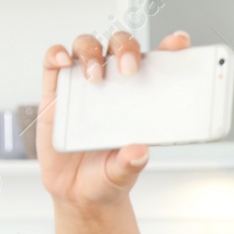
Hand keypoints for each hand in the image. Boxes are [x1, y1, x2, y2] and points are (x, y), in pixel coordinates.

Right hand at [37, 30, 190, 211]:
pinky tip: (63, 63)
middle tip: (129, 69)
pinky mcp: (56, 94)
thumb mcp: (124, 173)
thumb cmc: (108, 175)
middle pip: (119, 46)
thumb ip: (131, 162)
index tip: (180, 41)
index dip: (169, 47)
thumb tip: (139, 151)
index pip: (157, 63)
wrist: (78, 192)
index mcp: (139, 98)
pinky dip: (56, 56)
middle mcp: (113, 85)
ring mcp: (83, 86)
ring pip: (87, 47)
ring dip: (91, 53)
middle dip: (126, 49)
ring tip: (95, 76)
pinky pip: (53, 64)